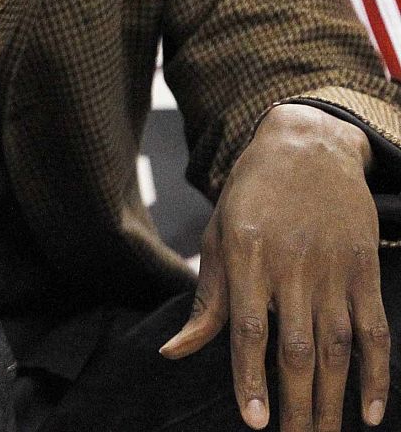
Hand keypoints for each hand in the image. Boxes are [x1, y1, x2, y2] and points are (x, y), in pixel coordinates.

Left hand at [161, 104, 387, 430]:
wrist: (307, 146)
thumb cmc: (252, 195)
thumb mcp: (218, 238)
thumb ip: (206, 302)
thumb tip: (174, 352)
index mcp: (248, 258)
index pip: (248, 332)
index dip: (251, 379)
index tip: (255, 422)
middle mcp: (291, 268)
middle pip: (296, 351)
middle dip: (295, 405)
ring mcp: (332, 271)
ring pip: (336, 349)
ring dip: (332, 400)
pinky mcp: (363, 271)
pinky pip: (373, 331)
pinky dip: (376, 373)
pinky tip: (369, 411)